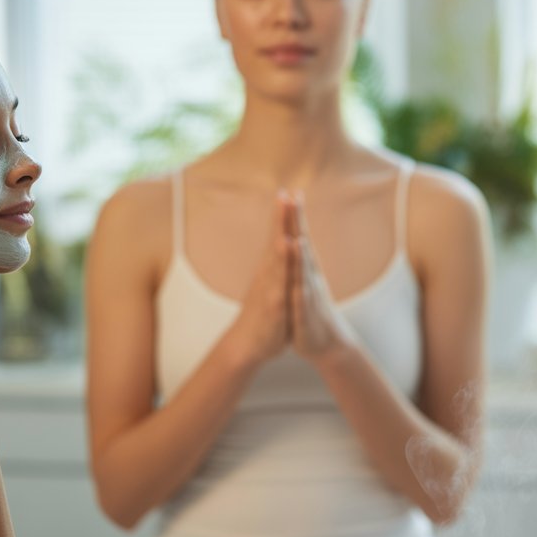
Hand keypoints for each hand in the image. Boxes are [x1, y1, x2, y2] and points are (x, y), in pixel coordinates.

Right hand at [225, 195, 293, 366]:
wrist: (247, 343)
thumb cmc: (263, 312)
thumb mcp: (271, 285)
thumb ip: (276, 264)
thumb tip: (279, 243)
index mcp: (272, 269)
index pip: (279, 237)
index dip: (284, 217)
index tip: (290, 192)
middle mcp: (269, 275)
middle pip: (276, 243)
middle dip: (281, 221)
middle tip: (285, 196)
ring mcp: (270, 291)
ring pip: (277, 266)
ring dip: (281, 246)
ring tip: (286, 228)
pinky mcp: (273, 309)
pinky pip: (279, 292)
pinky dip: (283, 279)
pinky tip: (287, 273)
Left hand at [288, 194, 354, 361]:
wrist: (326, 343)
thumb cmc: (311, 311)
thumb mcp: (302, 282)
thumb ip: (299, 261)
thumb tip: (295, 238)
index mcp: (305, 269)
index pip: (298, 237)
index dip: (294, 217)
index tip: (289, 192)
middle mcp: (309, 276)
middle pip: (302, 245)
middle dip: (297, 223)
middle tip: (293, 197)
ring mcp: (308, 294)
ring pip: (303, 271)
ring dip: (299, 254)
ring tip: (294, 234)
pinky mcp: (305, 314)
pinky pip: (301, 300)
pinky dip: (299, 290)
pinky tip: (297, 284)